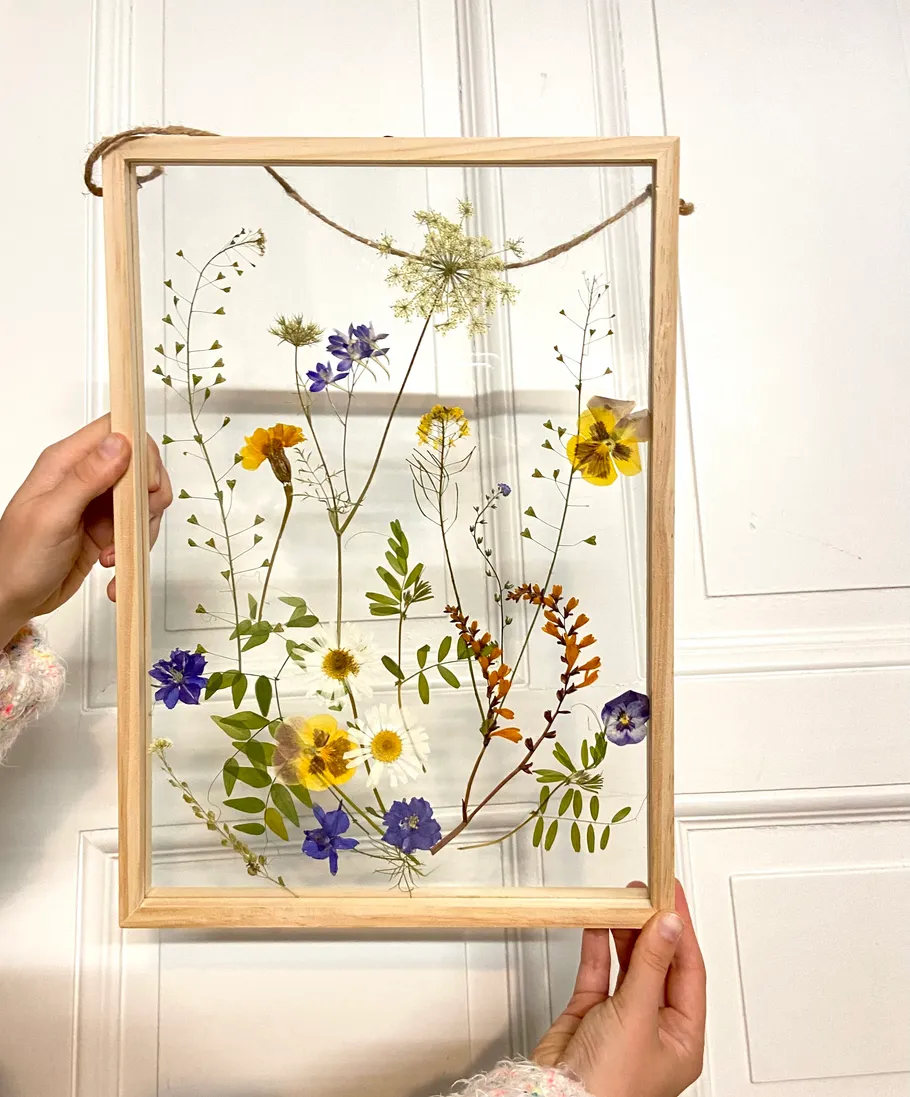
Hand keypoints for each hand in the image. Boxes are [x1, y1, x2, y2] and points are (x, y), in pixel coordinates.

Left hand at [0, 414, 171, 646]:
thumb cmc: (18, 559)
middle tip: (135, 524)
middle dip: (148, 498)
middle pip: (140, 466)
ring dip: (140, 529)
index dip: (141, 453)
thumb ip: (86, 479)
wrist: (11, 598)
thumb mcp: (51, 517)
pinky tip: (112, 564)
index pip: (116, 431)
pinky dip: (134, 548)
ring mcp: (97, 503)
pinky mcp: (106, 528)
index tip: (145, 487)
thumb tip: (120, 444)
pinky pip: (137, 529)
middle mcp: (85, 477)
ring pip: (144, 500)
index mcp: (66, 462)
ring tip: (113, 553)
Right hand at [534, 880, 705, 1096]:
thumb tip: (668, 925)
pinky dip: (597, 946)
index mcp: (681, 1039)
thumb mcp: (638, 1017)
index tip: (672, 896)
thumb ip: (651, 965)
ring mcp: (620, 1020)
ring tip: (624, 901)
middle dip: (653, 927)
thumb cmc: (609, 1086)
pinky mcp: (588, 1015)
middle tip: (647, 892)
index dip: (682, 930)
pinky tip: (599, 923)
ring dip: (626, 932)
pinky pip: (597, 972)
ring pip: (628, 965)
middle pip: (660, 965)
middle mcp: (653, 1029)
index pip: (688, 972)